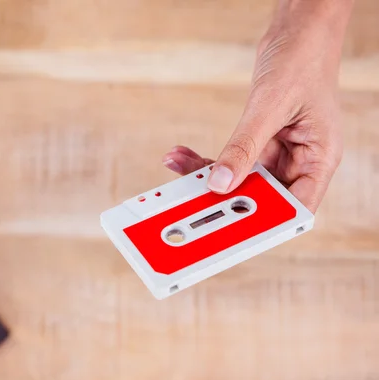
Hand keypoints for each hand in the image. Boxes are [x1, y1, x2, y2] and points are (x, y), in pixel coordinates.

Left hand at [163, 0, 352, 212]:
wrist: (297, 31)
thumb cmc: (302, 60)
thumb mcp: (270, 106)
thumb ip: (244, 146)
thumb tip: (221, 181)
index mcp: (320, 158)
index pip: (296, 206)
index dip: (267, 222)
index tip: (233, 229)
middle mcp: (300, 160)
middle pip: (263, 196)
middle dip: (226, 198)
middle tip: (191, 201)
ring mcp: (279, 152)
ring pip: (241, 179)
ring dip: (208, 176)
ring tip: (178, 167)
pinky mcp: (260, 142)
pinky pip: (232, 159)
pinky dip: (208, 159)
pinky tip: (183, 155)